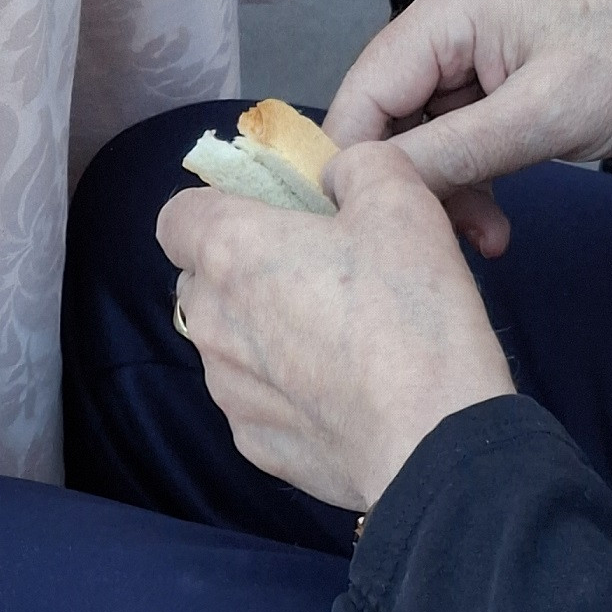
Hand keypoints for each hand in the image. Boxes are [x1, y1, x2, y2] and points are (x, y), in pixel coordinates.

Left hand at [161, 130, 514, 513]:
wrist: (434, 441)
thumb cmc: (410, 314)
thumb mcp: (402, 200)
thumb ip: (357, 167)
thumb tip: (337, 180)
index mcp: (229, 252)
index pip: (177, 216)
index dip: (220, 208)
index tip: (273, 217)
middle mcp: (211, 322)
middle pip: (203, 280)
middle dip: (247, 270)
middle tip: (320, 272)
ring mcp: (228, 391)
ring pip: (229, 343)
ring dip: (266, 332)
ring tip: (341, 338)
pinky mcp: (255, 444)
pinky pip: (258, 400)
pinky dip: (288, 391)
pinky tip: (345, 391)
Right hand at [326, 0, 611, 249]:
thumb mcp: (544, 117)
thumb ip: (449, 154)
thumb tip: (366, 187)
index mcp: (447, 9)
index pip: (361, 95)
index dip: (354, 166)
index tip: (366, 235)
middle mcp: (451, 22)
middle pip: (388, 117)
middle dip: (411, 185)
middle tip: (444, 246)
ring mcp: (480, 53)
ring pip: (425, 136)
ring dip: (448, 192)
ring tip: (488, 241)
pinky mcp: (510, 82)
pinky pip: (464, 138)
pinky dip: (476, 181)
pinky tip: (497, 223)